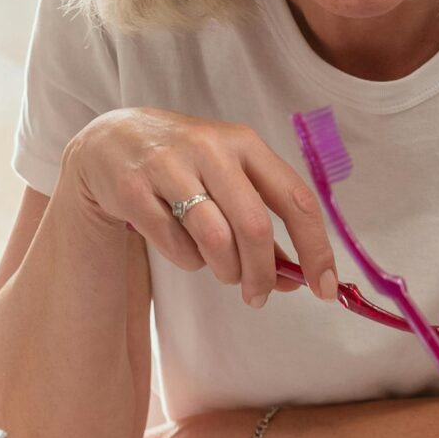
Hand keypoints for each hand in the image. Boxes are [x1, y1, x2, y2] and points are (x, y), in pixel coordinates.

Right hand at [61, 108, 337, 308]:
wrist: (112, 140)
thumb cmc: (186, 165)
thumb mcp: (229, 179)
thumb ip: (264, 223)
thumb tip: (299, 277)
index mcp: (245, 143)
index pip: (297, 199)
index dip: (317, 249)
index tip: (325, 288)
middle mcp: (211, 149)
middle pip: (255, 227)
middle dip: (263, 274)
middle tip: (259, 296)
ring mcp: (170, 166)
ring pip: (215, 240)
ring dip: (226, 271)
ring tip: (222, 272)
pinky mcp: (135, 189)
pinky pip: (176, 246)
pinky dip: (189, 261)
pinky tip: (183, 247)